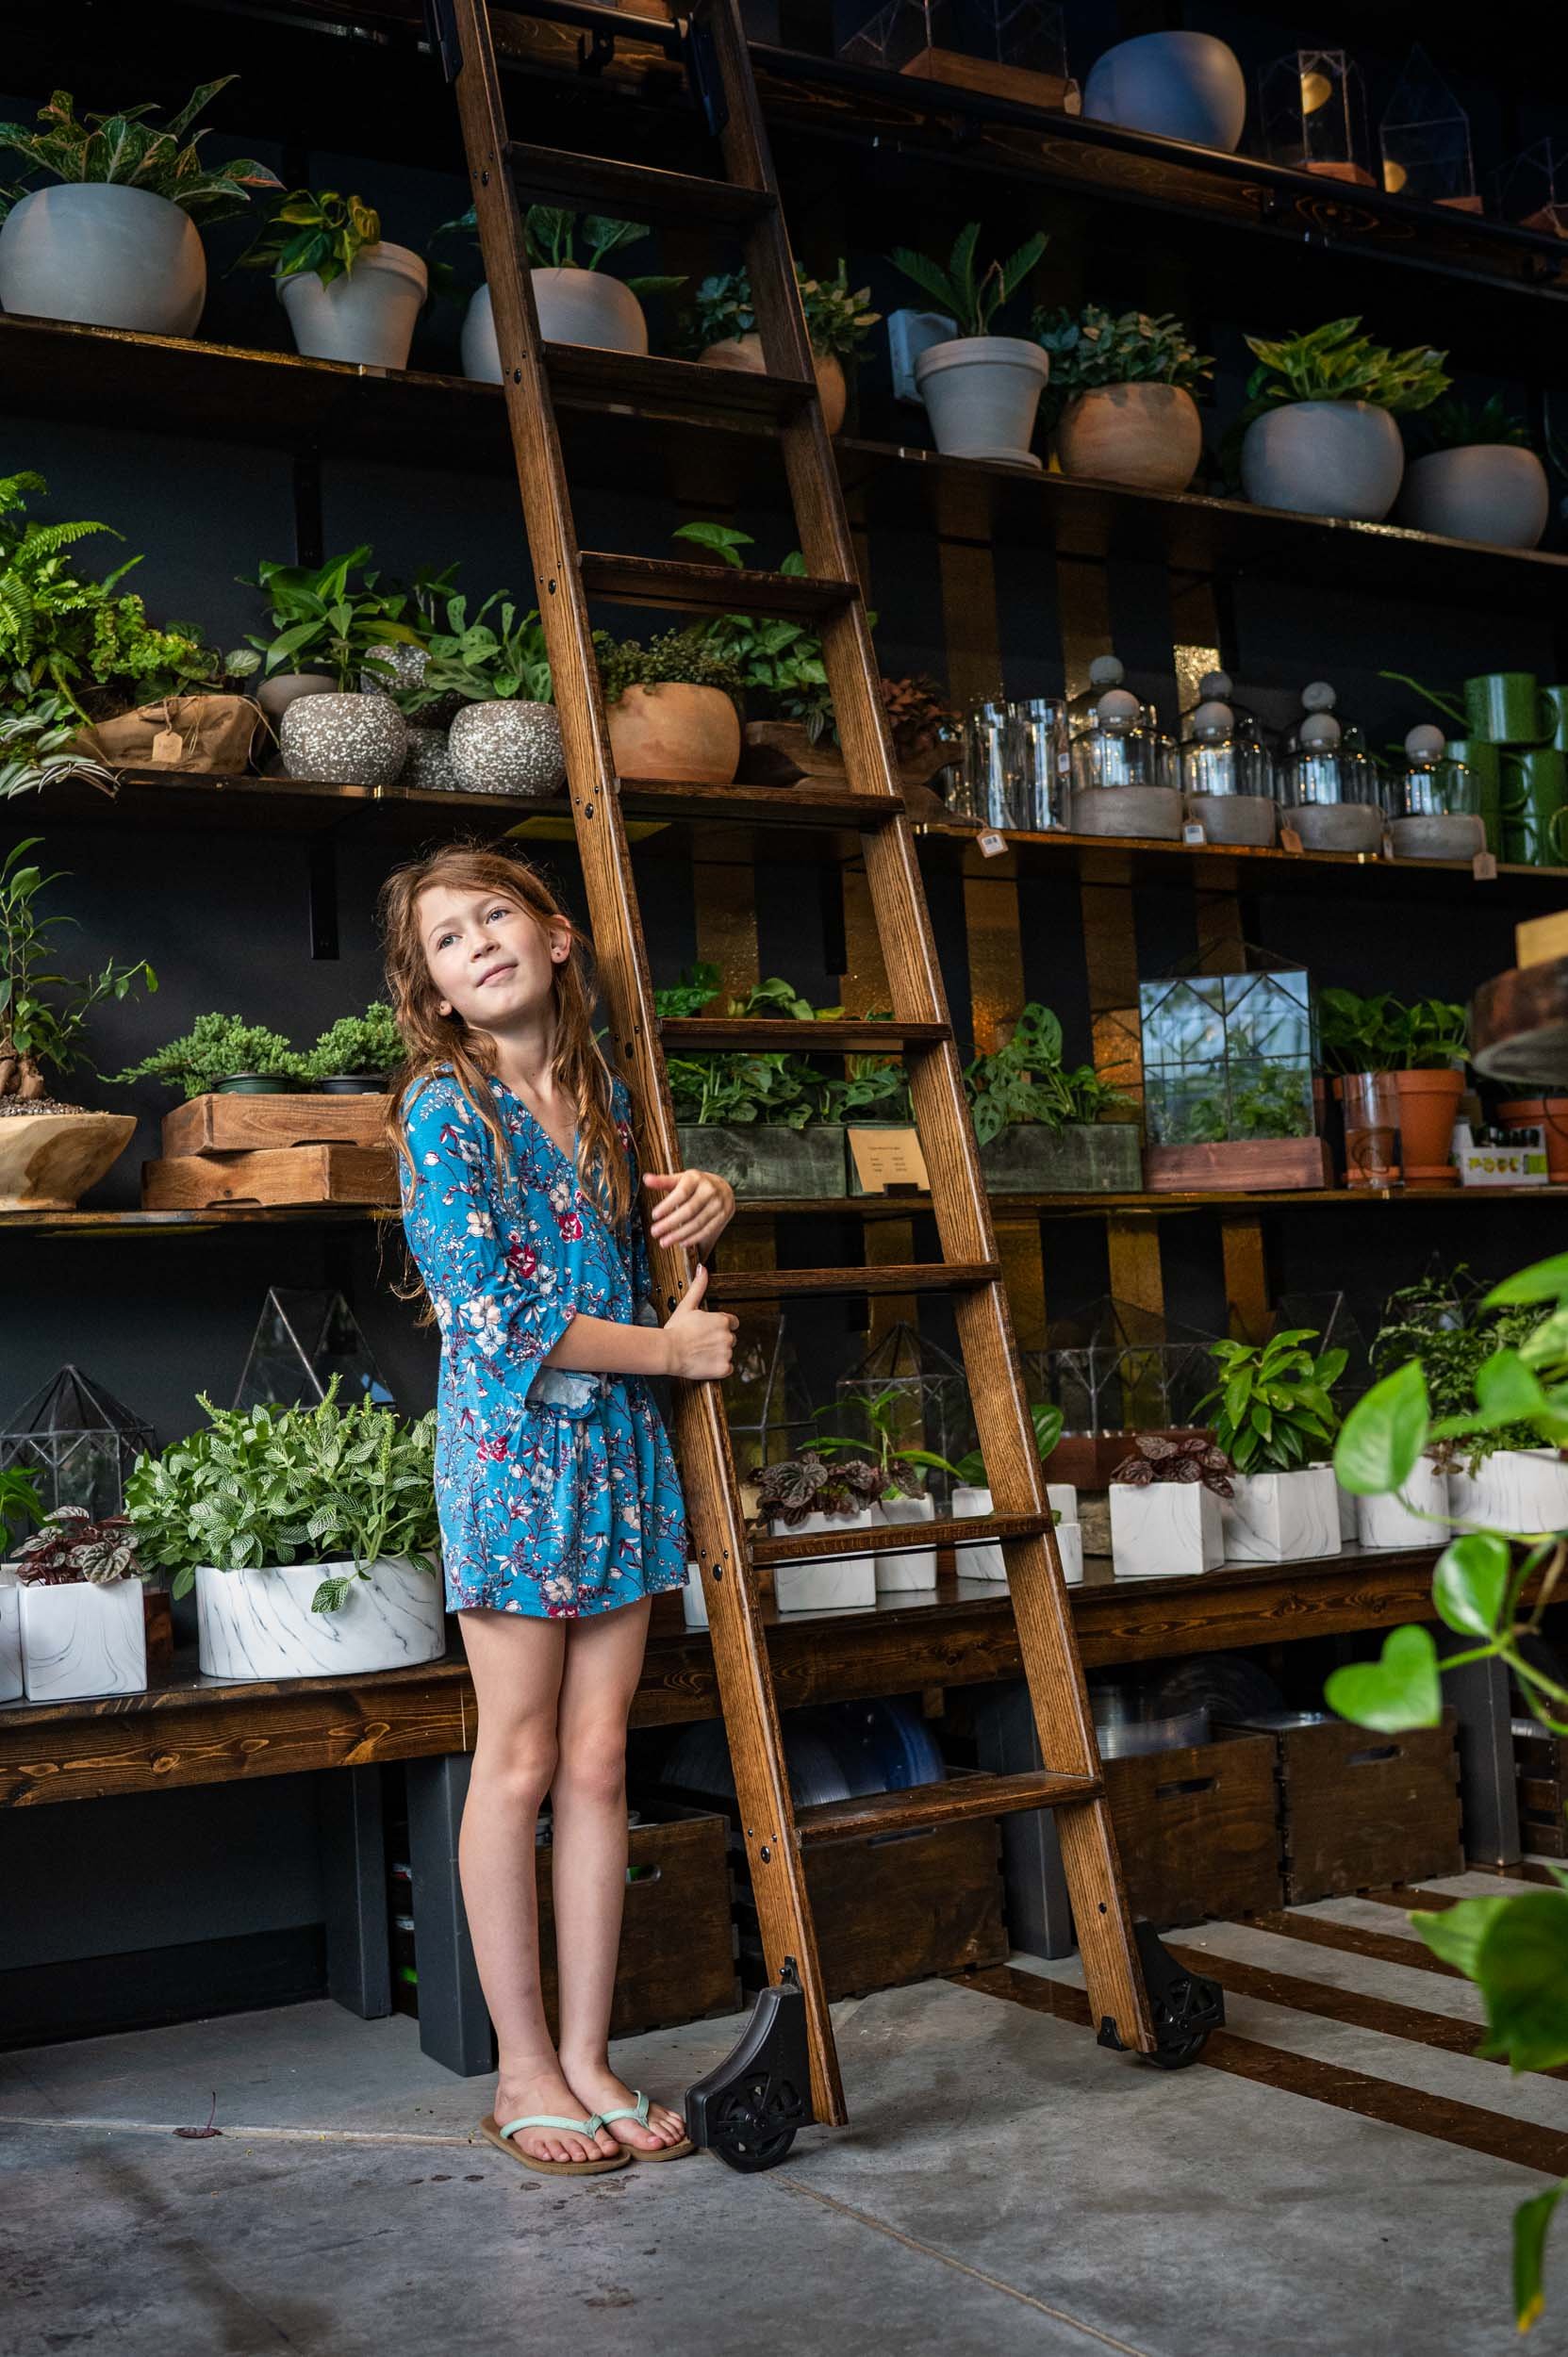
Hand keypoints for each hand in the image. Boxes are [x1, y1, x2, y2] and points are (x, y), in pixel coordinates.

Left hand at [644, 1168, 735, 1255]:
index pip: (681, 1193)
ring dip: (679, 1235)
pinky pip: (707, 1230)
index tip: (654, 1215)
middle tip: (655, 1232)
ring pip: (697, 1223)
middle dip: (670, 1223)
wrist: (723, 1188)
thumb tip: (646, 1179)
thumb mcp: (681, 1179)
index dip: (667, 1205)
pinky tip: (681, 1242)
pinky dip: (693, 1238)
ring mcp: (718, 1204)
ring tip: (664, 1241)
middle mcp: (709, 1190)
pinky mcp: (723, 1216)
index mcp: (696, 1178)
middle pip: (689, 1210)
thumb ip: (663, 1181)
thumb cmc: (696, 1185)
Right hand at [661, 1263, 737, 1381]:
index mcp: (723, 1320)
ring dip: (718, 1354)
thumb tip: (702, 1269)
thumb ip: (699, 1286)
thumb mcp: (687, 1305)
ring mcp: (727, 1353)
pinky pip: (727, 1369)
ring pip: (728, 1353)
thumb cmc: (676, 1329)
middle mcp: (728, 1336)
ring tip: (700, 1353)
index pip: (732, 1323)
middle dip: (719, 1341)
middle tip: (701, 1343)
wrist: (668, 1351)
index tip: (708, 1331)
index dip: (720, 1327)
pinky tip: (705, 1363)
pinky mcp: (723, 1368)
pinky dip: (718, 1368)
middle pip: (730, 1339)